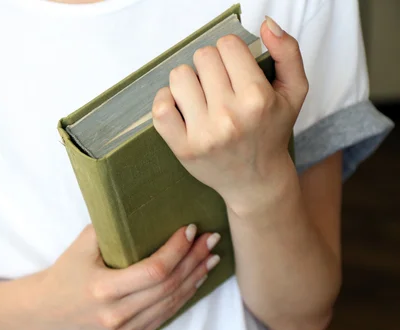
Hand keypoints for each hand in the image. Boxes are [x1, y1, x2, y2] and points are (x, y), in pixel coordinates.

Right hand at [35, 224, 220, 329]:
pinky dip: (183, 296)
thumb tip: (146, 206)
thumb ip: (112, 227)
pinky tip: (195, 279)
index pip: (154, 271)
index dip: (177, 250)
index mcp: (103, 290)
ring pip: (171, 303)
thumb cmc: (67, 272)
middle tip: (211, 239)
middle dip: (193, 260)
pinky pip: (164, 315)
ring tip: (211, 257)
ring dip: (195, 278)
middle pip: (168, 287)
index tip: (190, 230)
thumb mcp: (82, 244)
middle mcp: (116, 315)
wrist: (49, 310)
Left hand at [151, 16, 307, 214]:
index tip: (235, 70)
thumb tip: (265, 24)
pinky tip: (180, 106)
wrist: (255, 180)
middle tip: (219, 86)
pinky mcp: (183, 147)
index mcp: (257, 98)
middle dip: (210, 66)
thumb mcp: (294, 91)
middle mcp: (230, 116)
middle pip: (202, 57)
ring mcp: (204, 133)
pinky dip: (166, 100)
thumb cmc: (271, 132)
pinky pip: (160, 107)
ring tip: (201, 97)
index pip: (227, 45)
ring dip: (188, 81)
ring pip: (179, 76)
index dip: (230, 53)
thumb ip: (288, 52)